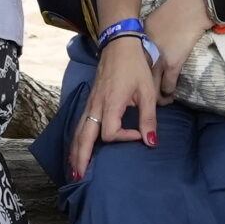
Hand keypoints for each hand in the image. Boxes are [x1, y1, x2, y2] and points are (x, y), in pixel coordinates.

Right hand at [70, 36, 157, 180]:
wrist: (119, 45)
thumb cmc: (134, 67)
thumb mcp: (146, 91)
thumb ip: (148, 118)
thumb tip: (150, 142)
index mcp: (110, 104)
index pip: (110, 133)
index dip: (124, 138)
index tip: (139, 135)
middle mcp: (96, 107)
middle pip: (84, 138)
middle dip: (81, 159)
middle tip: (79, 178)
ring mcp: (90, 104)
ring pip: (78, 132)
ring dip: (75, 152)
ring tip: (74, 170)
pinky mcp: (89, 102)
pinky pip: (79, 125)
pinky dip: (76, 140)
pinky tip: (76, 149)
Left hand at [143, 0, 207, 99]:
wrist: (191, 8)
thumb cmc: (174, 12)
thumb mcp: (152, 25)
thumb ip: (147, 41)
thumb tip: (145, 53)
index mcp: (139, 44)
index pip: (131, 69)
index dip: (134, 80)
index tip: (137, 87)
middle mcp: (144, 54)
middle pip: (139, 82)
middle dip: (143, 95)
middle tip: (149, 101)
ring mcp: (158, 61)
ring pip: (153, 88)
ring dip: (158, 98)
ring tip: (163, 101)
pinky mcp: (173, 65)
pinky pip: (168, 87)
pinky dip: (170, 93)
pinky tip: (172, 94)